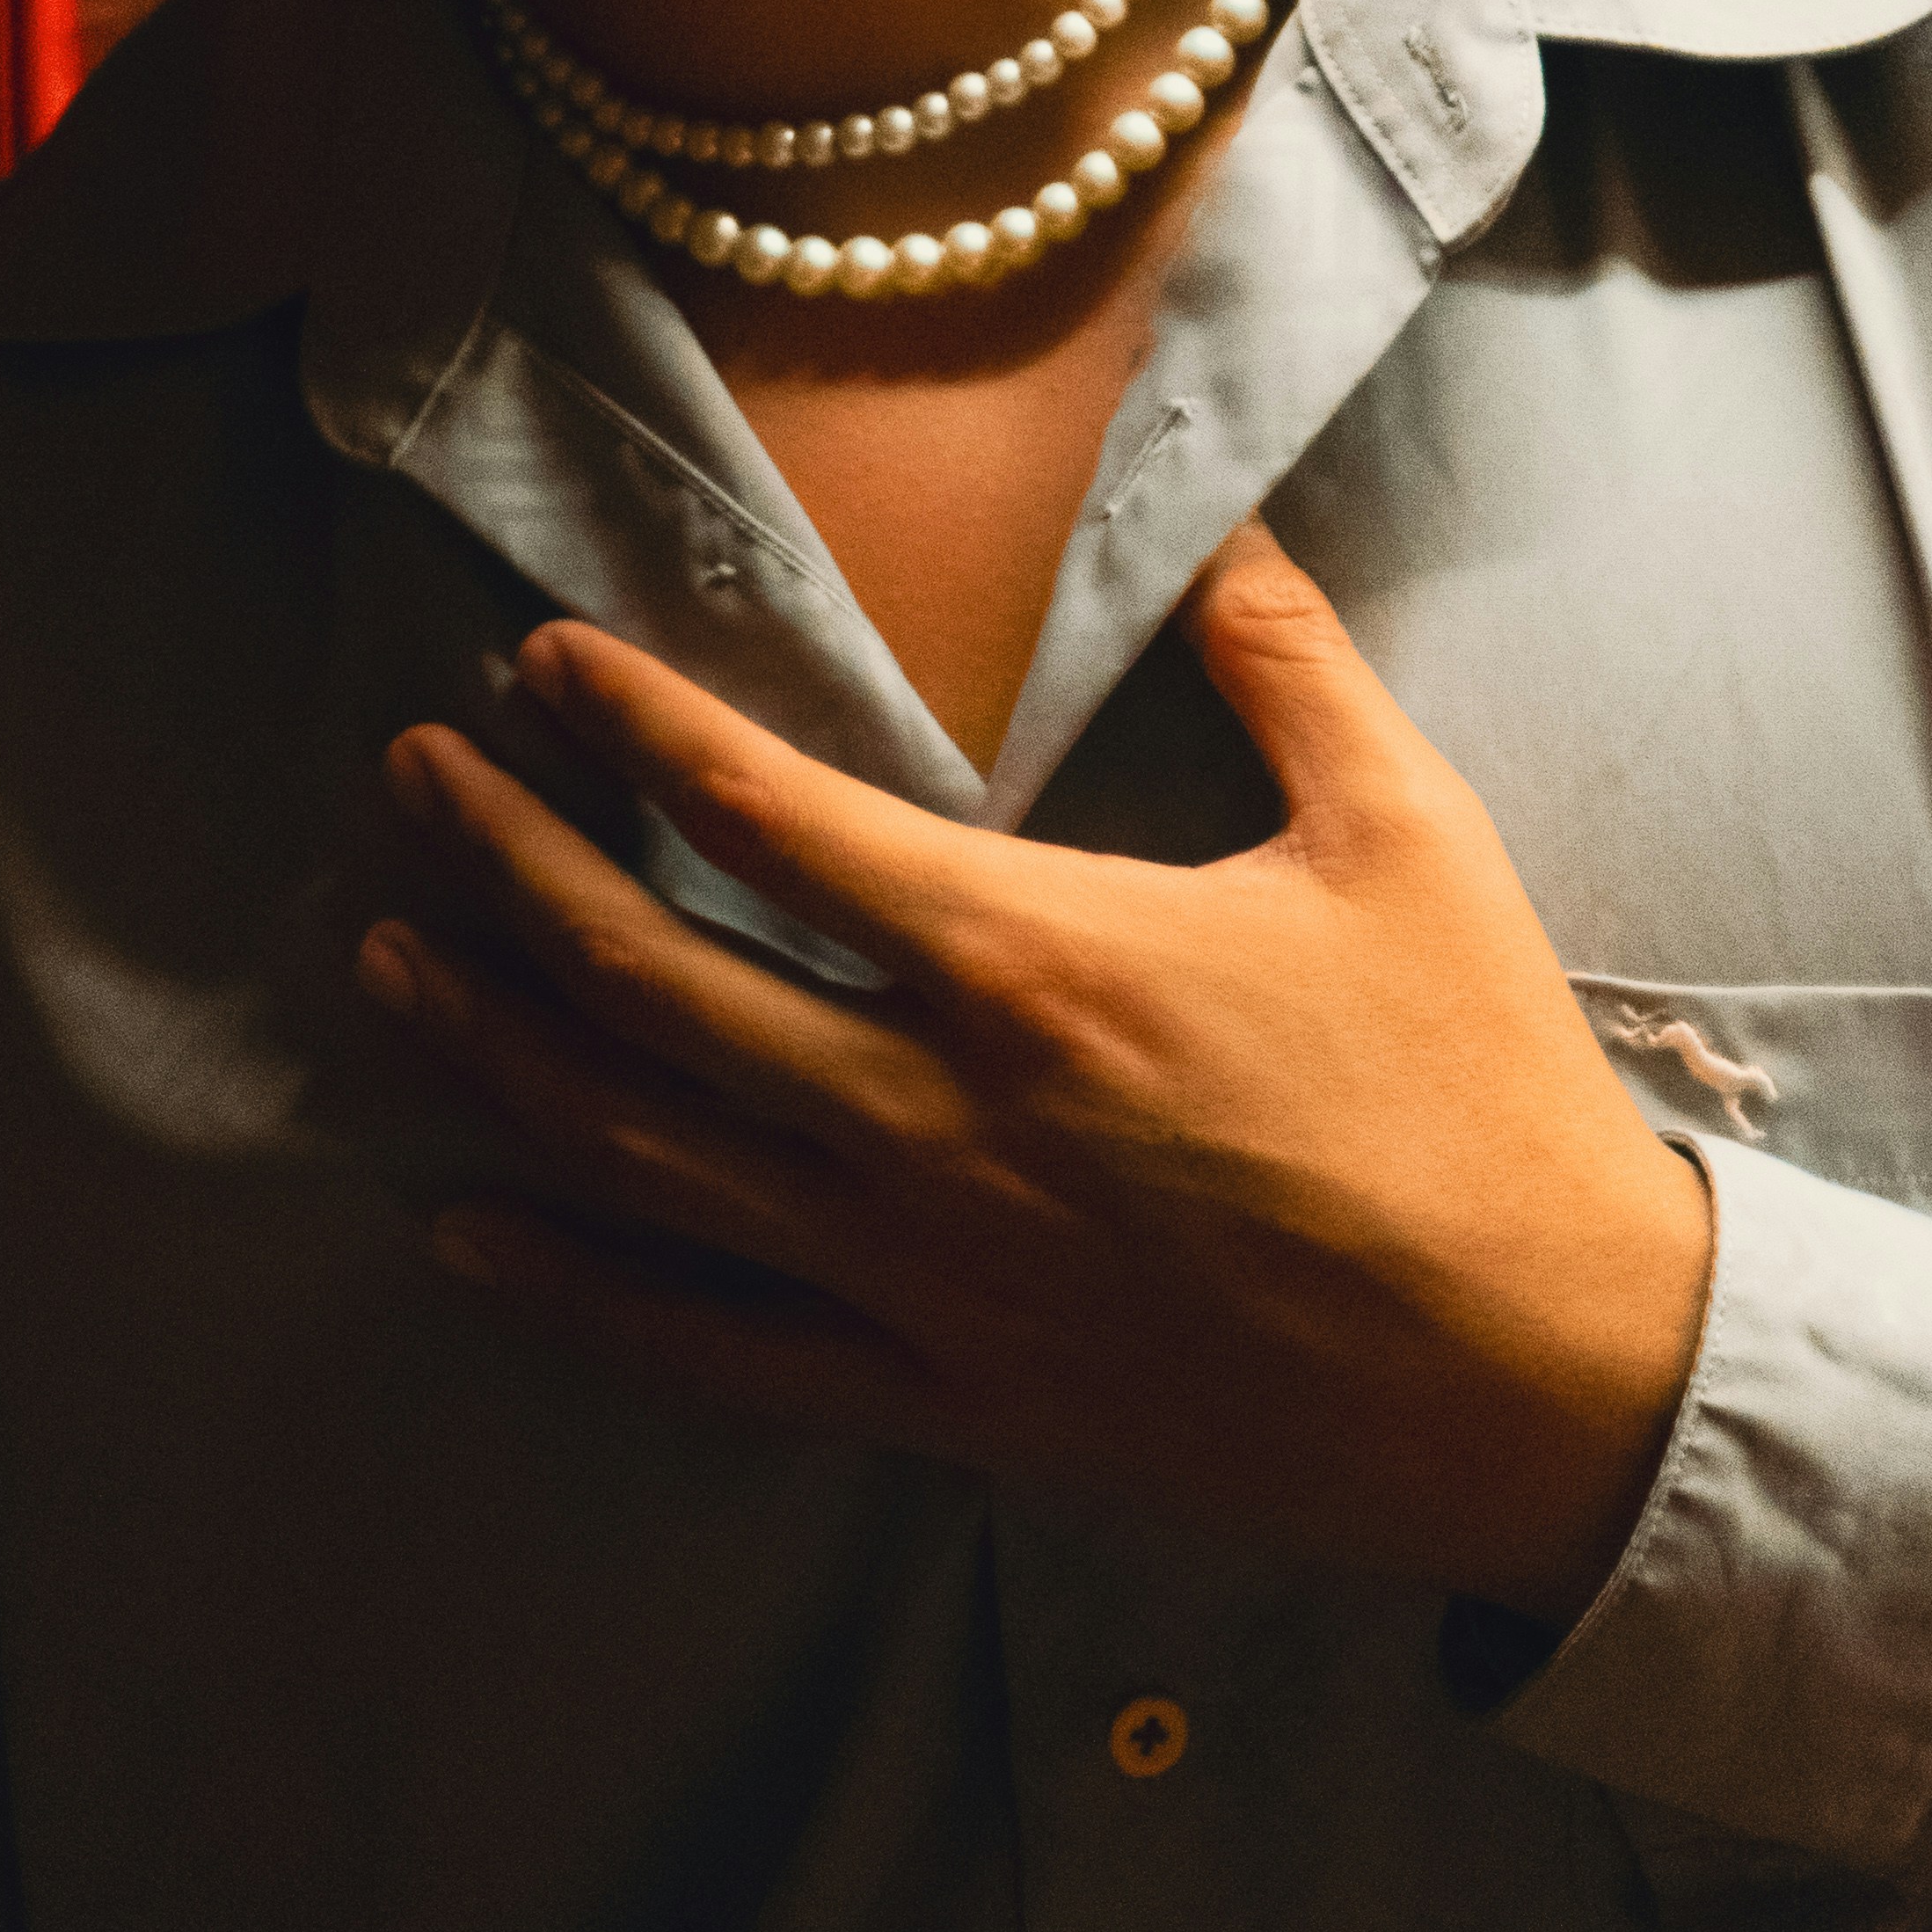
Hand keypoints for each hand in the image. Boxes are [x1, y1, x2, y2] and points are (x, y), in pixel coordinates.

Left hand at [357, 523, 1712, 1625]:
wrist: (1548, 1381)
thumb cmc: (1478, 1091)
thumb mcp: (1403, 829)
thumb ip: (1288, 659)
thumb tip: (1222, 527)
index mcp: (1034, 958)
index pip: (766, 815)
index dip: (632, 724)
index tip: (541, 660)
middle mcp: (939, 1118)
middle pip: (646, 979)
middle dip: (503, 864)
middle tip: (408, 774)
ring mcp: (925, 1276)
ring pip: (642, 1153)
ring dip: (497, 1047)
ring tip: (383, 958)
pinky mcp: (946, 1404)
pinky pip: (707, 1348)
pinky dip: (571, 1289)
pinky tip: (465, 1231)